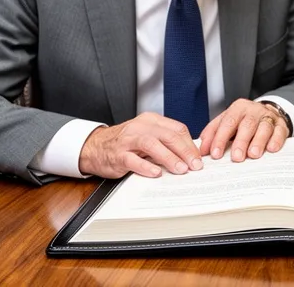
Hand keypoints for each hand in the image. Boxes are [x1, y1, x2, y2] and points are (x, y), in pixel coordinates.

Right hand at [78, 113, 202, 178]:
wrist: (95, 147)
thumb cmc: (125, 143)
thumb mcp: (147, 136)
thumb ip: (165, 142)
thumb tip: (190, 155)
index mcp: (151, 120)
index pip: (177, 129)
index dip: (190, 144)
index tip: (198, 158)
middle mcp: (140, 127)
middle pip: (168, 135)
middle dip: (185, 151)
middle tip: (195, 165)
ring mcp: (128, 140)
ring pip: (152, 145)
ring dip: (169, 158)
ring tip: (181, 169)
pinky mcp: (118, 155)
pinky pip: (133, 160)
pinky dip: (146, 167)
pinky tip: (156, 173)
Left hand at [199, 98, 289, 161]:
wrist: (266, 112)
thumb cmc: (243, 121)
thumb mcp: (226, 122)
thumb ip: (213, 133)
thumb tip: (202, 149)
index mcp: (237, 108)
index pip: (227, 122)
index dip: (220, 138)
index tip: (215, 154)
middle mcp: (253, 111)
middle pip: (247, 125)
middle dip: (240, 142)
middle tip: (236, 158)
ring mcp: (268, 117)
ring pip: (264, 128)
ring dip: (258, 142)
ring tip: (253, 155)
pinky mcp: (281, 125)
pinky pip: (280, 131)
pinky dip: (276, 140)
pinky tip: (271, 149)